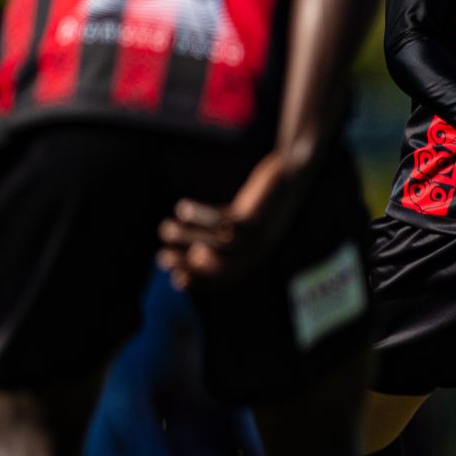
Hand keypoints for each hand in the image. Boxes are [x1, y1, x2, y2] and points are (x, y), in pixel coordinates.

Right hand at [157, 150, 310, 289]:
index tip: (174, 279)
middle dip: (189, 264)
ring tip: (165, 228)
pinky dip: (202, 215)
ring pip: (218, 243)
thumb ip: (224, 236)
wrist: (294, 172)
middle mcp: (259, 249)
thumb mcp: (245, 221)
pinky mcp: (258, 214)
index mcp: (257, 255)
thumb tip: (195, 253)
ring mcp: (260, 233)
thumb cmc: (265, 200)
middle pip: (220, 265)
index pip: (227, 278)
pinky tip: (182, 207)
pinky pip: (224, 219)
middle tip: (161, 257)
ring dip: (189, 237)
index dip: (201, 282)